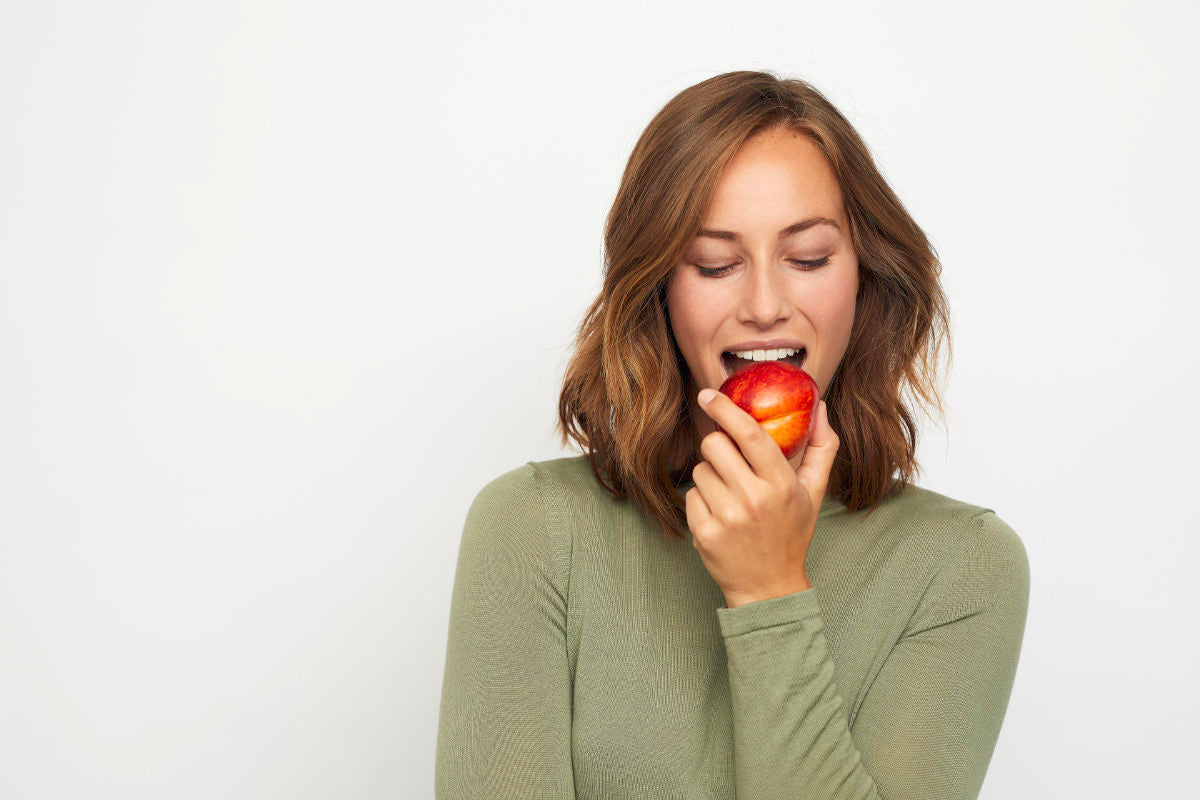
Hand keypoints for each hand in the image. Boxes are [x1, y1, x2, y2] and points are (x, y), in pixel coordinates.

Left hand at [686, 390, 839, 608]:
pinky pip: (691, 495)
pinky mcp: (705, 533)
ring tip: (730, 495)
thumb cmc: (791, 533)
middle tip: (730, 462)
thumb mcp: (814, 492)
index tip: (708, 394)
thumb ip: (821, 447)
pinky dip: (702, 500)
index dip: (725, 409)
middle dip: (718, 447)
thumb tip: (819, 406)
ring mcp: (727, 518)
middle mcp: (754, 499)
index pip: (749, 435)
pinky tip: (720, 515)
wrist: (769, 587)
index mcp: (781, 484)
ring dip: (711, 476)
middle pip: (714, 445)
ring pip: (700, 470)